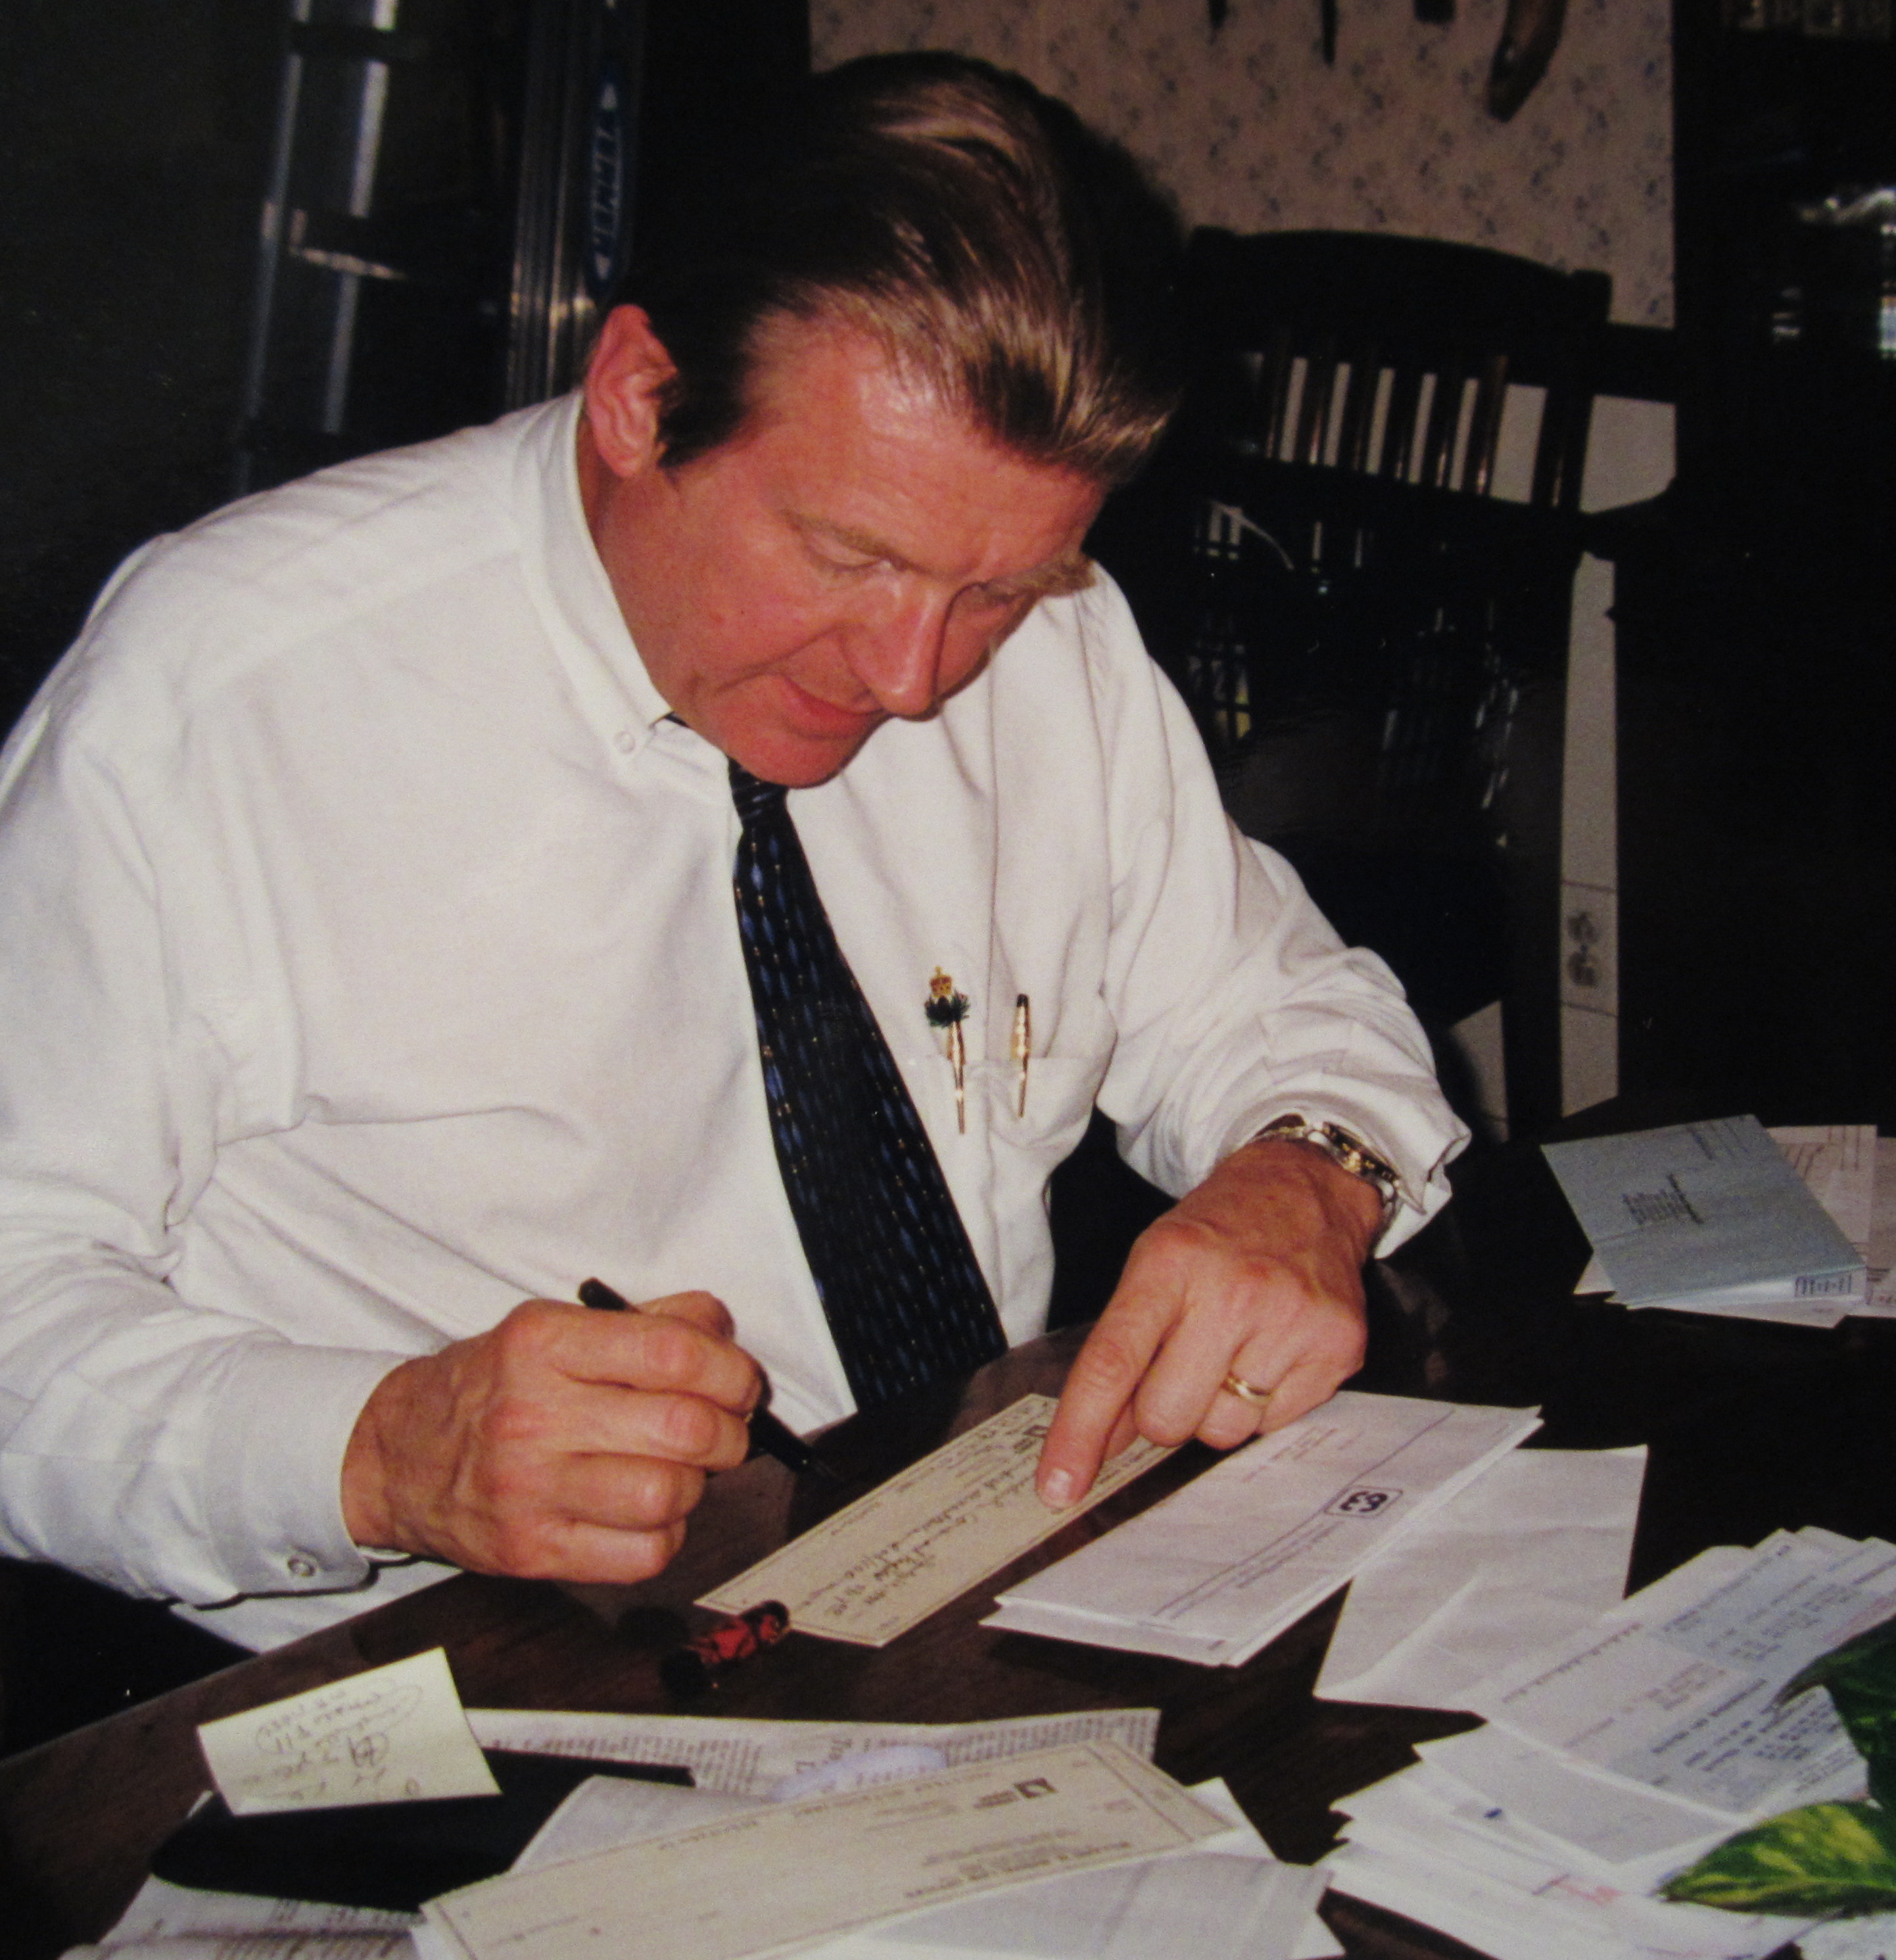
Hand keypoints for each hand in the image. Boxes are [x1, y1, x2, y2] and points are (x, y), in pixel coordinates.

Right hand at [341, 1291, 759, 1584]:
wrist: (396, 1455)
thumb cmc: (491, 1387)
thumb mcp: (554, 1328)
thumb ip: (647, 1321)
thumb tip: (721, 1329)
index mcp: (544, 1343)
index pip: (673, 1352)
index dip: (730, 1371)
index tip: (739, 1382)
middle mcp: (533, 1414)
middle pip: (683, 1428)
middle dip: (728, 1432)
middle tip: (723, 1430)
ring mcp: (529, 1489)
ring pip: (668, 1494)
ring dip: (695, 1485)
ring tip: (677, 1470)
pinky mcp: (531, 1551)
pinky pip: (643, 1554)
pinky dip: (665, 1534)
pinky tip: (646, 1512)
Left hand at [1036, 1138, 1383, 1505]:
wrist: (1306, 1187)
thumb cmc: (1219, 1233)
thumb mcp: (1153, 1264)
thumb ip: (1121, 1349)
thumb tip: (1097, 1443)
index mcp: (1169, 1263)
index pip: (1112, 1363)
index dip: (1080, 1431)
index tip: (1058, 1486)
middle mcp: (1233, 1291)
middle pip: (1168, 1418)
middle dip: (1162, 1412)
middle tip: (1180, 1367)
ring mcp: (1291, 1320)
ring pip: (1223, 1431)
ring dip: (1216, 1408)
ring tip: (1232, 1350)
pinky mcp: (1338, 1346)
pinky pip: (1276, 1425)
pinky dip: (1265, 1402)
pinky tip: (1272, 1350)